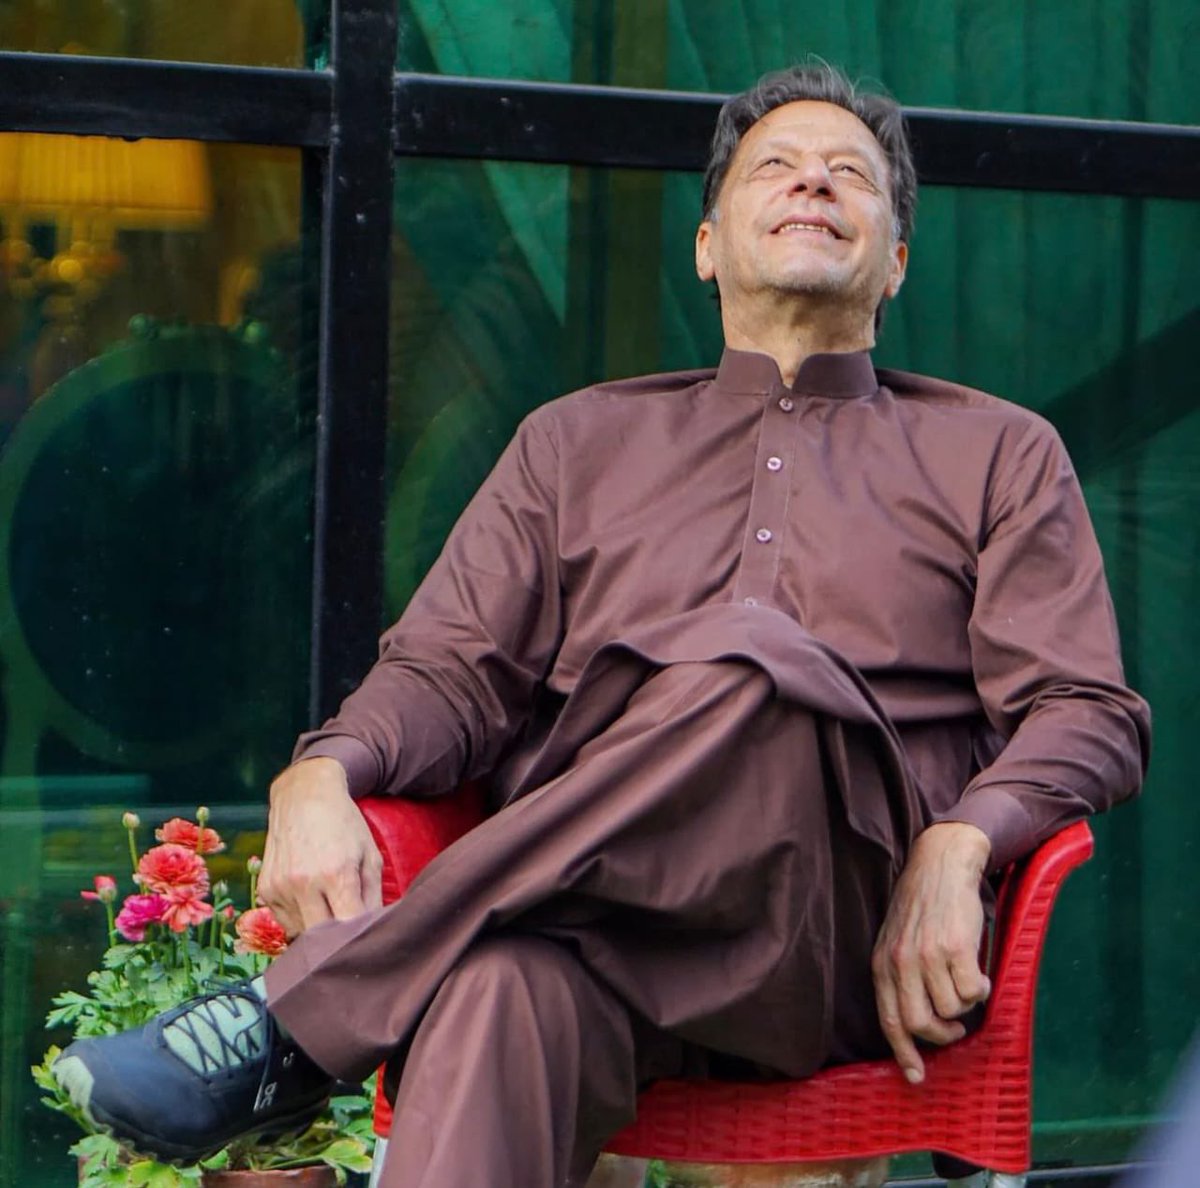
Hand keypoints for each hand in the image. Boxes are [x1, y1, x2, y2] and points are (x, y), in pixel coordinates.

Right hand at [258, 757, 382, 937]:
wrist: (304, 795)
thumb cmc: (344, 824)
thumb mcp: (369, 855)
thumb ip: (374, 897)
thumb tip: (374, 930)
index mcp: (336, 874)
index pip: (348, 928)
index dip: (359, 937)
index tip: (366, 936)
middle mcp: (304, 883)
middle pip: (322, 939)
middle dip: (338, 939)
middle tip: (348, 928)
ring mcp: (280, 887)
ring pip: (302, 934)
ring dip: (318, 929)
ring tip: (328, 904)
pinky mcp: (265, 889)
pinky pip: (285, 921)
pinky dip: (300, 918)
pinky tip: (310, 896)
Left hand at [871, 821, 992, 1083]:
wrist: (940, 865)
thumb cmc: (921, 907)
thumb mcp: (897, 941)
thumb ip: (901, 978)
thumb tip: (915, 1025)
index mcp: (883, 964)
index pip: (889, 1020)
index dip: (903, 1053)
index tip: (916, 1077)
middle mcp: (901, 962)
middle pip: (920, 1024)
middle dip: (942, 1035)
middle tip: (955, 1027)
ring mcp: (928, 955)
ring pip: (952, 1009)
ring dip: (965, 1004)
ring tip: (966, 981)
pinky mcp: (956, 948)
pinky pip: (972, 992)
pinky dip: (980, 990)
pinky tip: (979, 973)